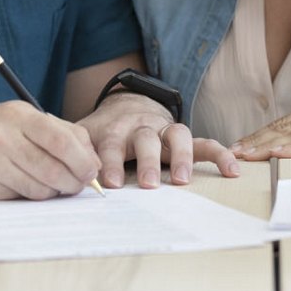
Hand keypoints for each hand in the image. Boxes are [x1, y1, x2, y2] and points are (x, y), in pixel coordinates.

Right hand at [0, 100, 101, 199]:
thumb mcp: (26, 119)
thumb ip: (64, 134)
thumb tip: (94, 163)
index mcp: (18, 115)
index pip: (60, 140)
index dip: (82, 160)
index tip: (91, 172)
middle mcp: (1, 136)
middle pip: (52, 169)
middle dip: (73, 182)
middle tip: (78, 185)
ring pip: (39, 189)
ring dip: (52, 191)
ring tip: (51, 184)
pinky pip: (19, 198)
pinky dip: (29, 196)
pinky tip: (23, 184)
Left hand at [79, 92, 238, 187]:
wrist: (125, 106)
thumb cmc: (102, 133)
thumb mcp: (83, 137)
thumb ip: (74, 152)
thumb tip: (58, 174)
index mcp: (114, 130)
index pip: (111, 144)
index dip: (110, 162)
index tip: (109, 182)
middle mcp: (141, 127)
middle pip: (145, 139)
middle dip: (147, 161)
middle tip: (147, 183)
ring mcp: (164, 130)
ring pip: (176, 136)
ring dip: (181, 157)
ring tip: (182, 180)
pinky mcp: (183, 137)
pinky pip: (205, 143)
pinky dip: (219, 154)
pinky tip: (232, 170)